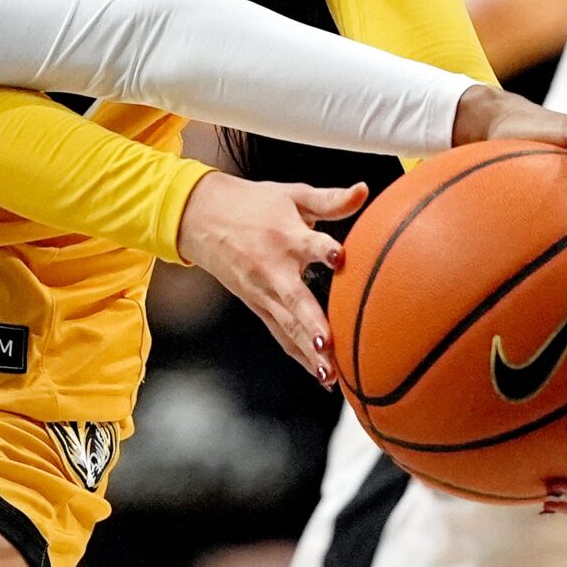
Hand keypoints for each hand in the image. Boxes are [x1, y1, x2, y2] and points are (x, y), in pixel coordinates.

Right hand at [177, 170, 364, 382]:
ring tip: (331, 375)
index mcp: (286, 235)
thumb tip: (364, 191)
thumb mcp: (292, 195)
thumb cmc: (252, 204)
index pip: (307, 243)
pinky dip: (299, 355)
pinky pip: (281, 334)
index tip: (340, 258)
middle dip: (312, 323)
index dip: (325, 250)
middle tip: (328, 345)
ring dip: (308, 352)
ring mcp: (263, 291)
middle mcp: (273, 268)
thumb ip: (330, 200)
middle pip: (295, 299)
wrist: (202, 216)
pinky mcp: (257, 305)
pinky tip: (321, 375)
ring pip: (288, 326)